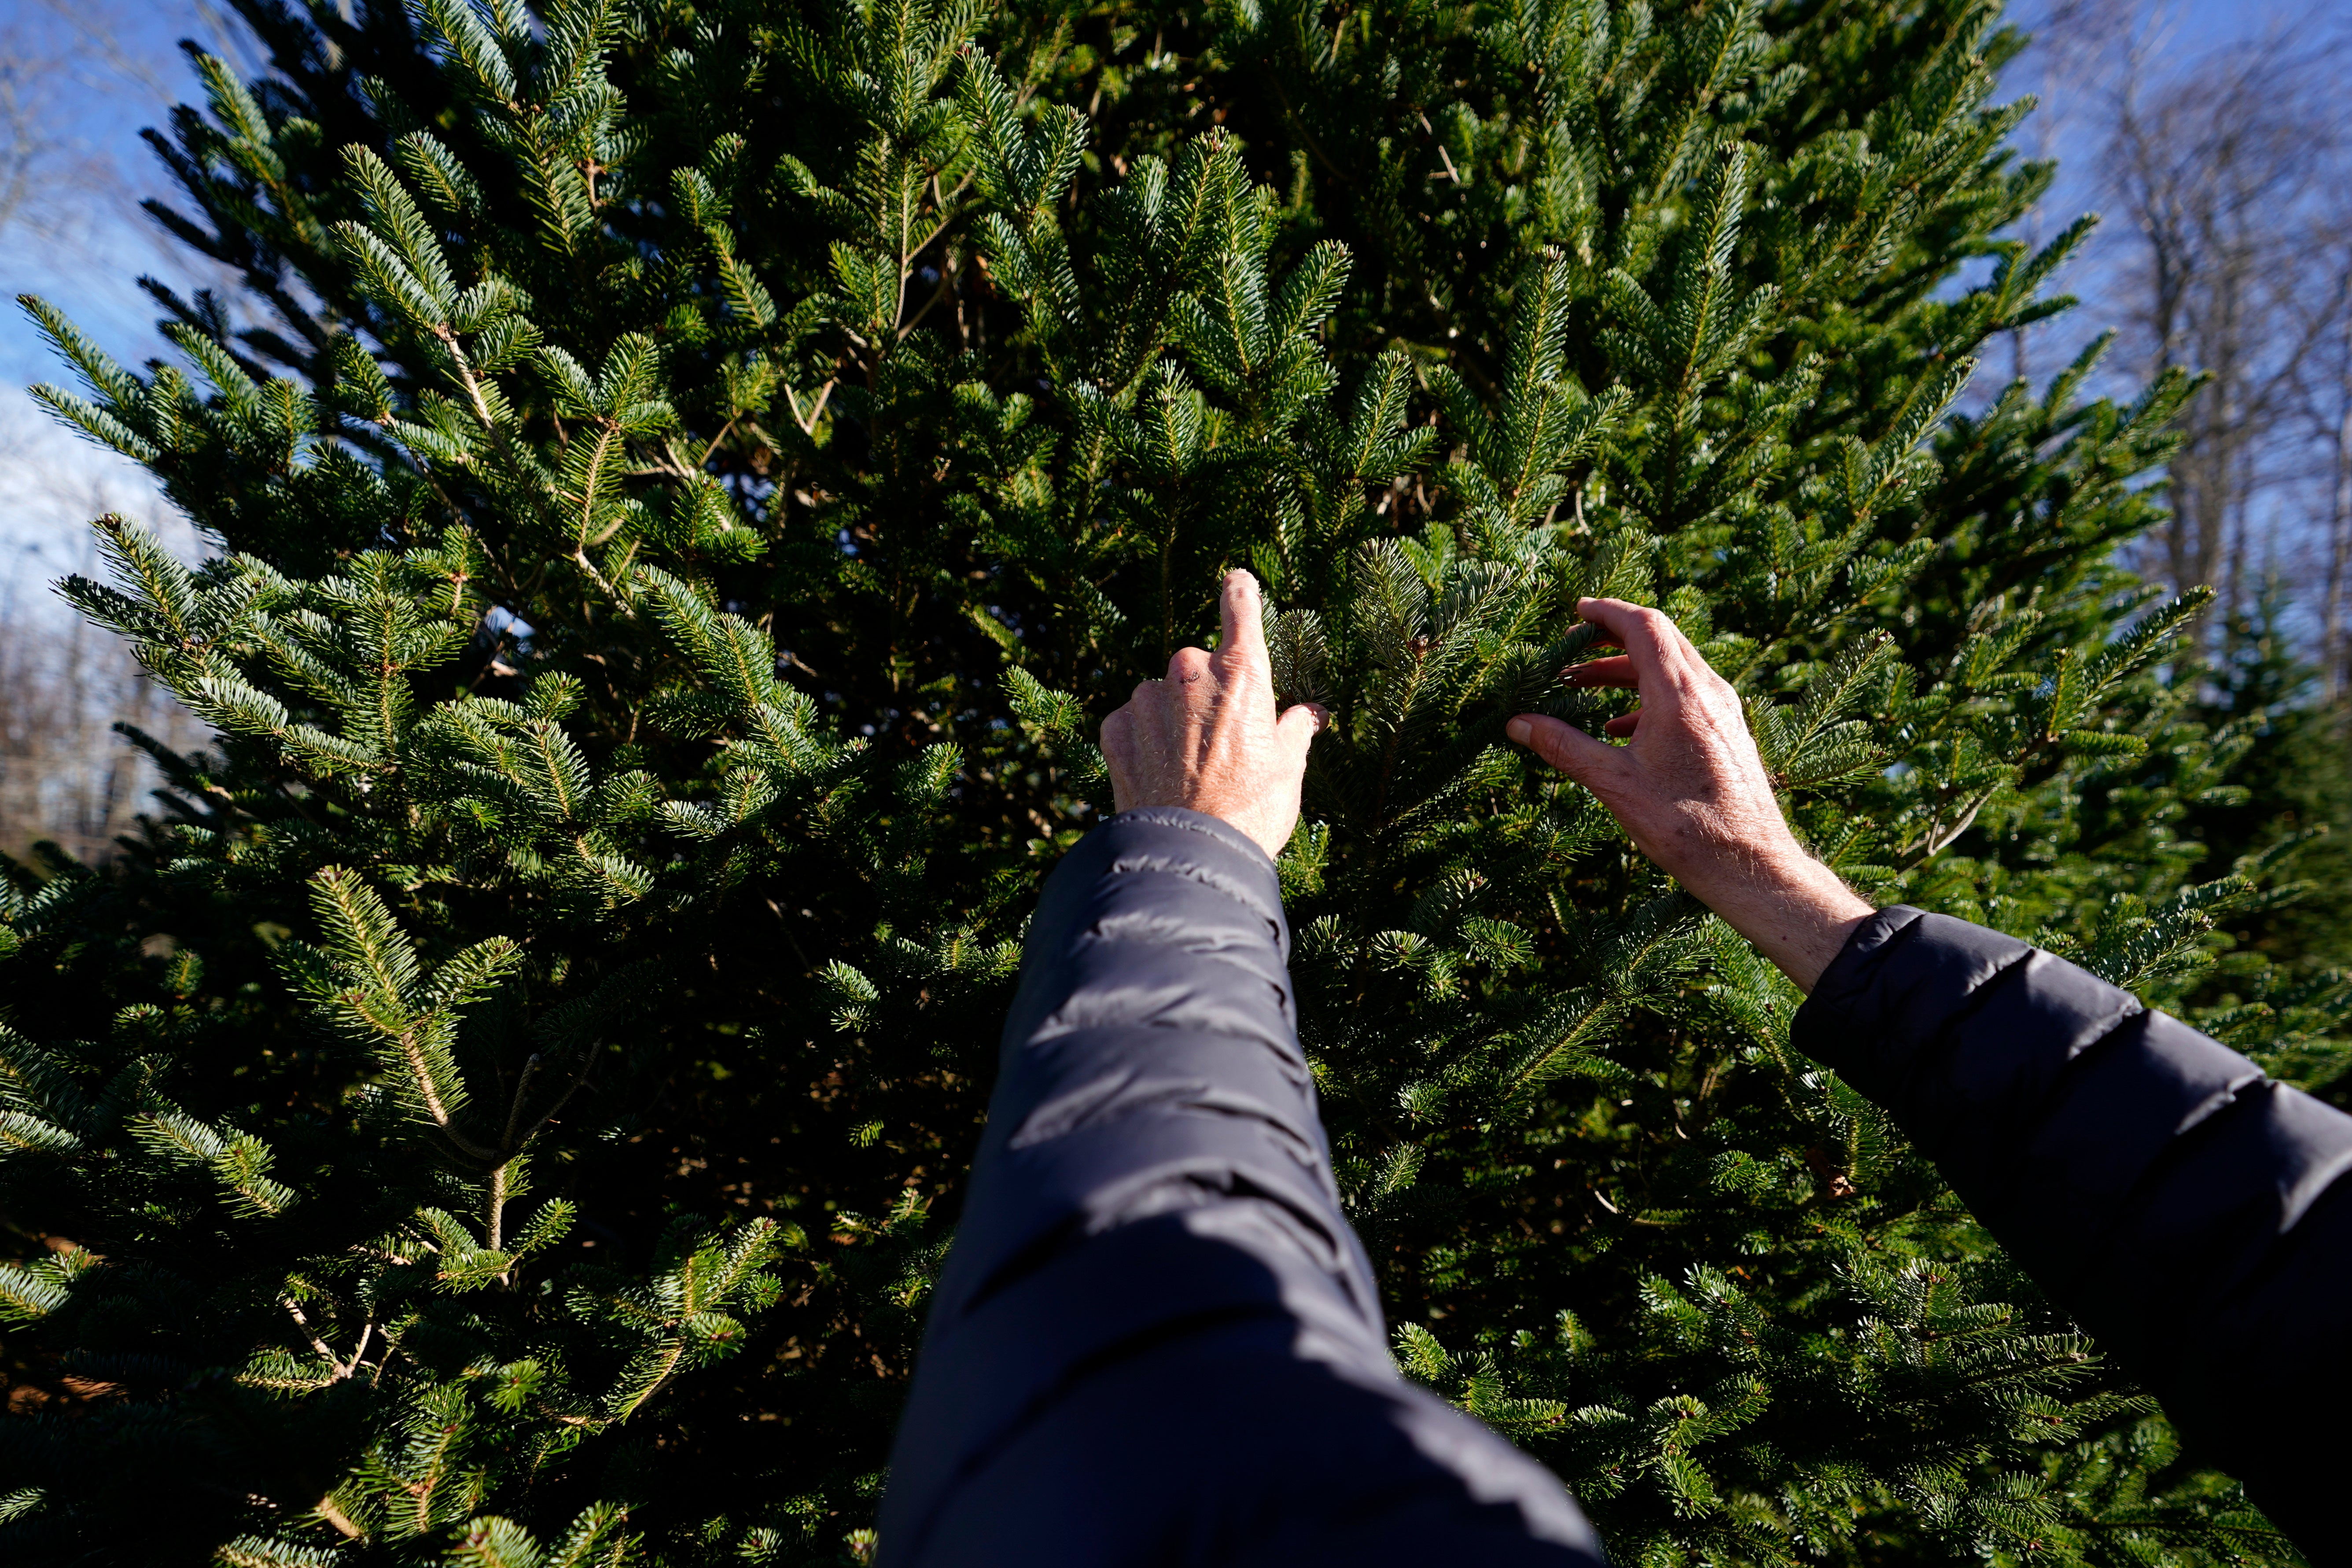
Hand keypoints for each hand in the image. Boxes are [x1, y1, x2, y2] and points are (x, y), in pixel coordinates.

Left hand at [1100, 570, 1325, 859]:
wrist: (1190, 857)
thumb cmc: (1251, 811)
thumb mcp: (1288, 769)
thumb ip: (1295, 730)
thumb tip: (1311, 714)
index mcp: (1241, 672)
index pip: (1240, 606)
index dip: (1240, 591)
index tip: (1237, 582)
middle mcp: (1189, 672)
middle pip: (1200, 665)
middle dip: (1210, 694)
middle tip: (1226, 744)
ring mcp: (1147, 700)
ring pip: (1162, 694)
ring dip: (1174, 718)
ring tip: (1191, 769)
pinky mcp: (1116, 731)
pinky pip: (1132, 722)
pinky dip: (1143, 739)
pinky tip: (1160, 773)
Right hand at [1504, 597, 1873, 990]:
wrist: (1750, 864)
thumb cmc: (1685, 825)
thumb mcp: (1615, 784)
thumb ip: (1565, 747)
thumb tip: (1517, 723)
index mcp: (1680, 695)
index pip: (1644, 626)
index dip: (1608, 612)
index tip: (1577, 611)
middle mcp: (1709, 691)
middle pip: (1660, 639)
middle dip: (1612, 638)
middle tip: (1573, 648)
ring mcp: (1724, 710)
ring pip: (1672, 668)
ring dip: (1626, 671)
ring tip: (1584, 688)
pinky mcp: (1728, 731)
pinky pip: (1686, 694)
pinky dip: (1648, 696)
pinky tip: (1621, 728)